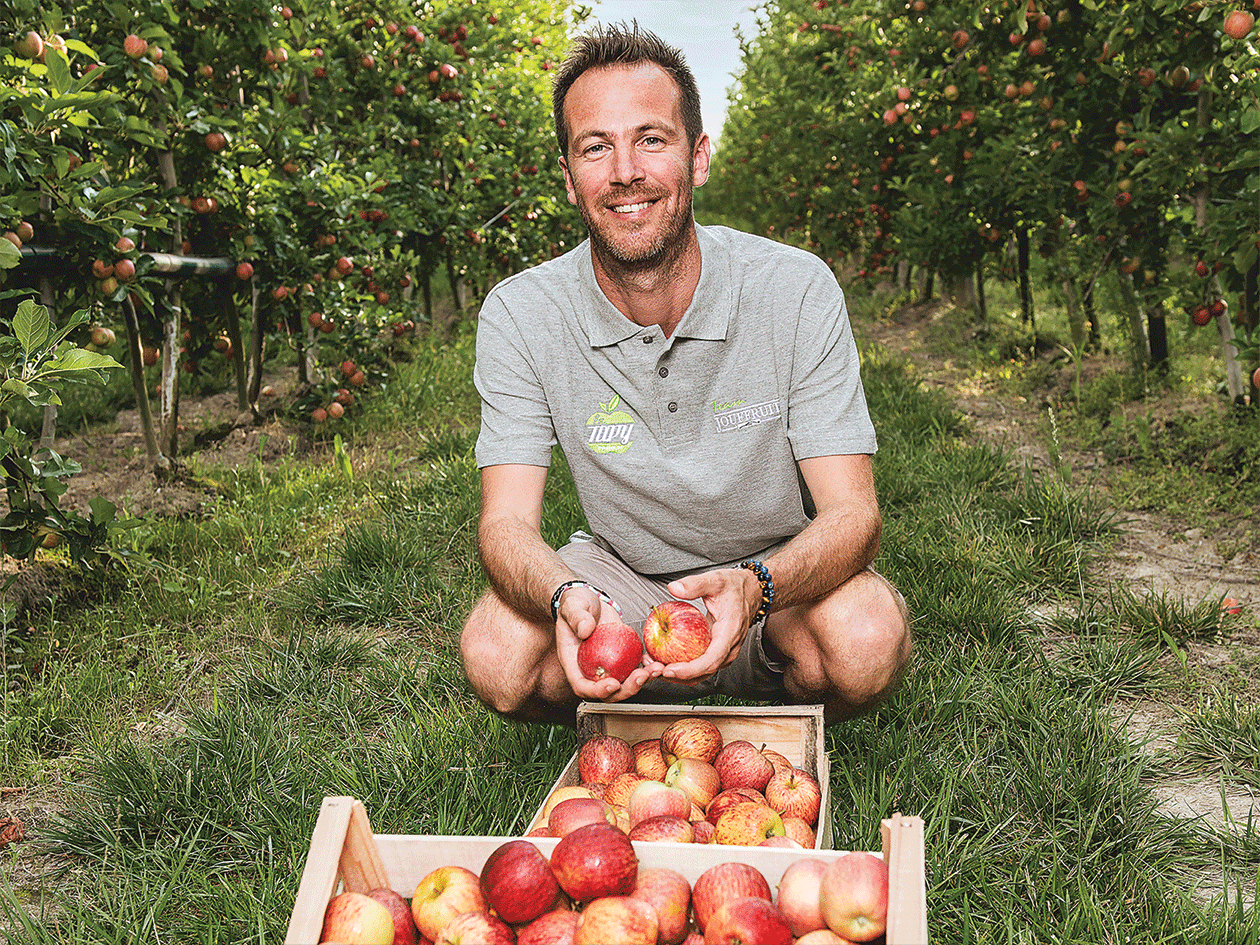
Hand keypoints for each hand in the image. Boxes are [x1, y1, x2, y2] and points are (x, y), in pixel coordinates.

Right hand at [553, 584, 657, 701]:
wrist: (589, 601)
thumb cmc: (576, 605)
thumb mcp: (573, 606)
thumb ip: (577, 617)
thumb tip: (585, 630)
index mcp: (573, 663)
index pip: (583, 686)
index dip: (597, 690)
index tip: (613, 684)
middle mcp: (590, 669)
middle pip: (608, 692)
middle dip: (627, 689)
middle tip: (642, 676)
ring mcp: (607, 666)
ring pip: (624, 683)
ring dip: (642, 680)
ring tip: (656, 669)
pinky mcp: (620, 659)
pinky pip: (633, 669)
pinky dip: (646, 668)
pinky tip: (655, 661)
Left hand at [660, 567, 759, 681]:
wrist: (751, 592)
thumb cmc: (734, 587)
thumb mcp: (715, 580)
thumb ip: (695, 584)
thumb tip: (674, 588)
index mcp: (730, 633)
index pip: (711, 660)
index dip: (690, 669)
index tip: (669, 669)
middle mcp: (729, 648)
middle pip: (704, 672)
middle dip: (677, 676)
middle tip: (653, 668)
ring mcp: (724, 653)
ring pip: (701, 673)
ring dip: (677, 675)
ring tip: (654, 665)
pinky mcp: (717, 652)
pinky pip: (700, 665)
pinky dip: (682, 667)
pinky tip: (664, 659)